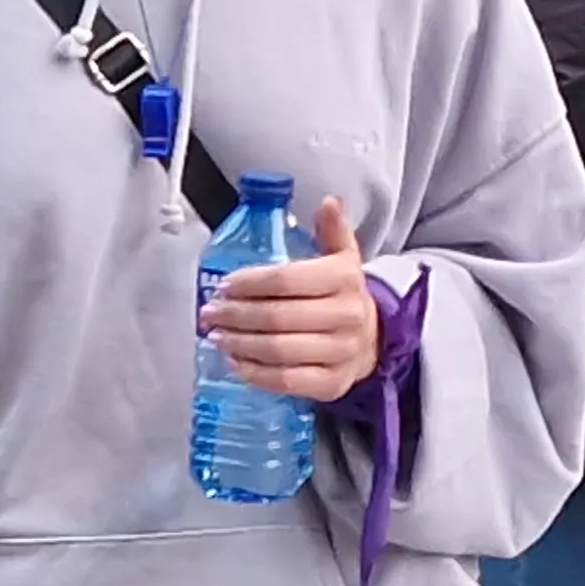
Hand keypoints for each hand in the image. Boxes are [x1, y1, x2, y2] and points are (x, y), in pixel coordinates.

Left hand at [204, 199, 379, 401]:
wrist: (373, 340)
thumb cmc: (343, 296)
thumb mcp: (343, 259)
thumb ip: (333, 230)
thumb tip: (329, 201)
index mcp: (345, 279)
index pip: (286, 279)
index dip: (250, 283)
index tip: (225, 285)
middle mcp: (347, 316)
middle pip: (278, 317)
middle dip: (236, 315)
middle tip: (210, 313)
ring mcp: (341, 352)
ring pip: (279, 350)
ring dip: (239, 344)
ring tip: (216, 336)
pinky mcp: (332, 384)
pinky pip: (287, 381)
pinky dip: (255, 373)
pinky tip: (235, 362)